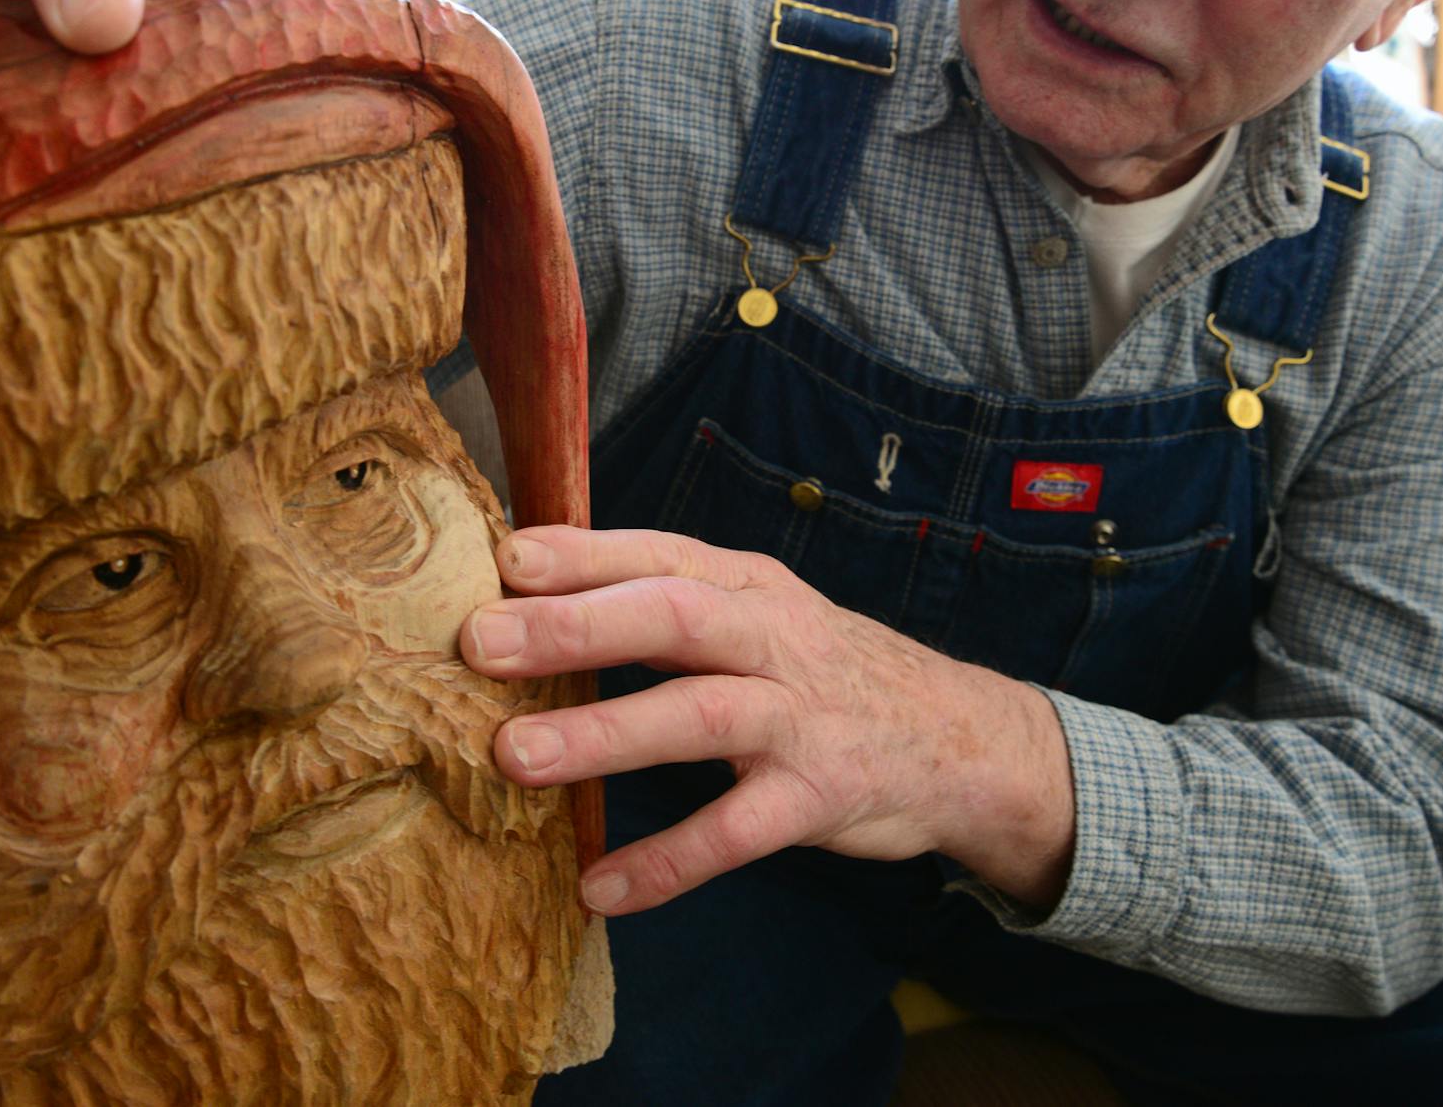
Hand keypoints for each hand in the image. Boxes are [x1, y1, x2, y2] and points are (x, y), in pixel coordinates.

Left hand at [459, 526, 1076, 916]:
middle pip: (673, 616)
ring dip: (605, 734)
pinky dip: (667, 861)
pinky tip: (601, 889)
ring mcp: (799, 719)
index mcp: (747, 585)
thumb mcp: (759, 612)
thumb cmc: (823, 669)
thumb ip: (666, 601)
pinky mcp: (818, 796)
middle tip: (482, 642)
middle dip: (576, 627)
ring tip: (515, 755)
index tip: (502, 558)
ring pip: (699, 717)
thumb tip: (530, 594)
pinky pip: (735, 833)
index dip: (582, 554)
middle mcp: (772, 638)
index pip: (659, 554)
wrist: (960, 738)